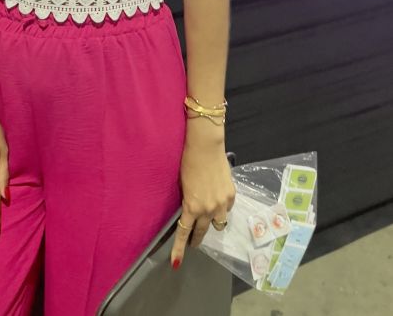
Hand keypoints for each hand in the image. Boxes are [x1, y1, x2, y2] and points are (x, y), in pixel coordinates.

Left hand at [171, 132, 234, 266]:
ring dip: (212, 221)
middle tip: (194, 241)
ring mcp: (222, 203)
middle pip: (202, 231)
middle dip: (197, 238)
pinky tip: (217, 196)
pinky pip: (226, 209)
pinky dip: (222, 207)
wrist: (206, 146)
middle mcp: (208, 209)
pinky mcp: (231, 195)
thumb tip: (190, 211)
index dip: (180, 248)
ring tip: (208, 215)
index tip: (176, 262)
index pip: (184, 232)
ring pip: (218, 224)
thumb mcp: (183, 184)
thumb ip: (187, 201)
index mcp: (192, 206)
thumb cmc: (188, 161)